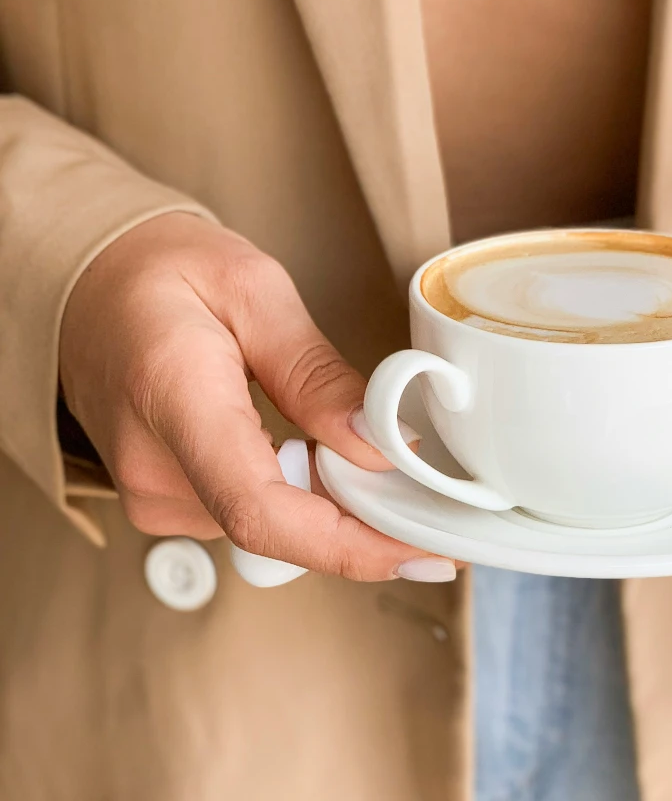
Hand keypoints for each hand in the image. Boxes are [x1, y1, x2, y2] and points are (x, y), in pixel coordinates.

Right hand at [59, 212, 455, 581]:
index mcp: (175, 399)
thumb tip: (382, 448)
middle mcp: (155, 468)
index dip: (352, 545)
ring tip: (379, 456)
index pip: (262, 511)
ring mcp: (155, 492)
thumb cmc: (165, 271)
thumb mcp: (255, 291)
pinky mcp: (167, 496)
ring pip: (273, 526)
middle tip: (435, 495)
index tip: (424, 548)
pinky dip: (305, 493)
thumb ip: (317, 375)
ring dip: (337, 503)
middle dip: (367, 520)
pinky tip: (328, 457)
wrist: (88, 283)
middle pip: (280, 528)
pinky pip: (253, 511)